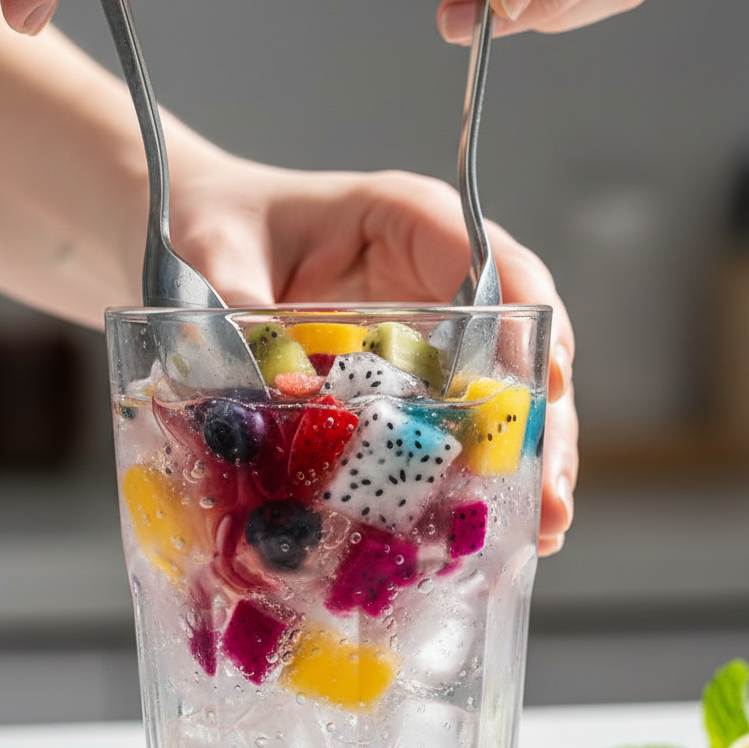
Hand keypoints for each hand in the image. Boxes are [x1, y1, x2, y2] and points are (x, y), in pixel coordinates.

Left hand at [168, 154, 577, 554]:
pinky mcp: (412, 374)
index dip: (530, 324)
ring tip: (542, 528)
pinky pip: (457, 419)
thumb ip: (240, 311)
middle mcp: (438, 276)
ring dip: (523, 460)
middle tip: (549, 492)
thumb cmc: (215, 224)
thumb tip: (284, 396)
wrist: (197, 237)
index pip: (495, 264)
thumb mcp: (216, 254)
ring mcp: (431, 329)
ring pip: (502, 391)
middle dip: (540, 420)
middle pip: (519, 343)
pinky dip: (475, 469)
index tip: (551, 383)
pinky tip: (490, 522)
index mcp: (409, 220)